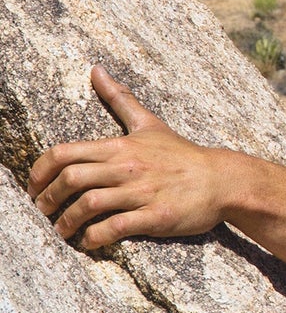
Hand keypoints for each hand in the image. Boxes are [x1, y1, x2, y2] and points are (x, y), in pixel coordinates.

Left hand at [28, 65, 231, 249]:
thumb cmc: (185, 155)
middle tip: (42, 211)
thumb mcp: (150, 124)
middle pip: (71, 180)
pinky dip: (96, 238)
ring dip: (67, 222)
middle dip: (47, 199)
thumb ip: (120, 99)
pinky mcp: (156, 217)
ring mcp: (141, 193)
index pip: (65, 153)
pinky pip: (116, 228)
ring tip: (62, 231)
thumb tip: (96, 70)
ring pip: (89, 205)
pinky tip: (90, 242)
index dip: (40, 171)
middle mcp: (126, 168)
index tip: (34, 186)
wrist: (223, 181)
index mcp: (119, 147)